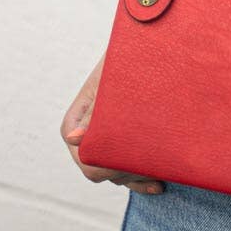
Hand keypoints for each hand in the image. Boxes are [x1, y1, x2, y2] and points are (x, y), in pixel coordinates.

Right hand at [60, 53, 164, 195]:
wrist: (152, 47)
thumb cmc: (131, 55)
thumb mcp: (113, 75)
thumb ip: (96, 103)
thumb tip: (73, 138)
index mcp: (81, 112)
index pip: (77, 145)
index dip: (94, 157)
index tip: (118, 158)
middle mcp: (90, 128)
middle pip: (93, 164)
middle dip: (117, 170)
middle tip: (145, 166)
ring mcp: (108, 137)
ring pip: (111, 171)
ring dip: (132, 176)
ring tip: (157, 173)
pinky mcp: (126, 142)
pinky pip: (125, 171)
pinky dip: (139, 180)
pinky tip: (157, 184)